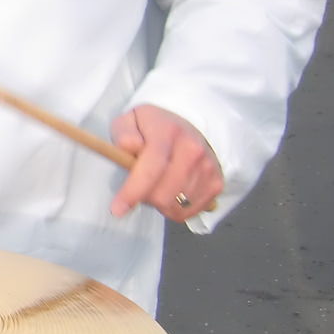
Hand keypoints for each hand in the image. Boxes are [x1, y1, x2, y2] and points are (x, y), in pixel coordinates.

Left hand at [109, 104, 221, 221]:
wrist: (188, 126)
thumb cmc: (153, 128)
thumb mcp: (130, 121)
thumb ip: (124, 133)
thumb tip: (129, 146)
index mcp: (169, 133)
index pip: (152, 168)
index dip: (133, 191)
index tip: (117, 209)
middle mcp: (193, 150)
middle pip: (163, 194)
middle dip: (144, 198)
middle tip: (138, 187)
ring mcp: (208, 168)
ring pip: (175, 206)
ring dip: (158, 203)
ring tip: (156, 185)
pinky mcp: (216, 184)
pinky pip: (188, 212)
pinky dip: (174, 209)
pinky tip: (170, 193)